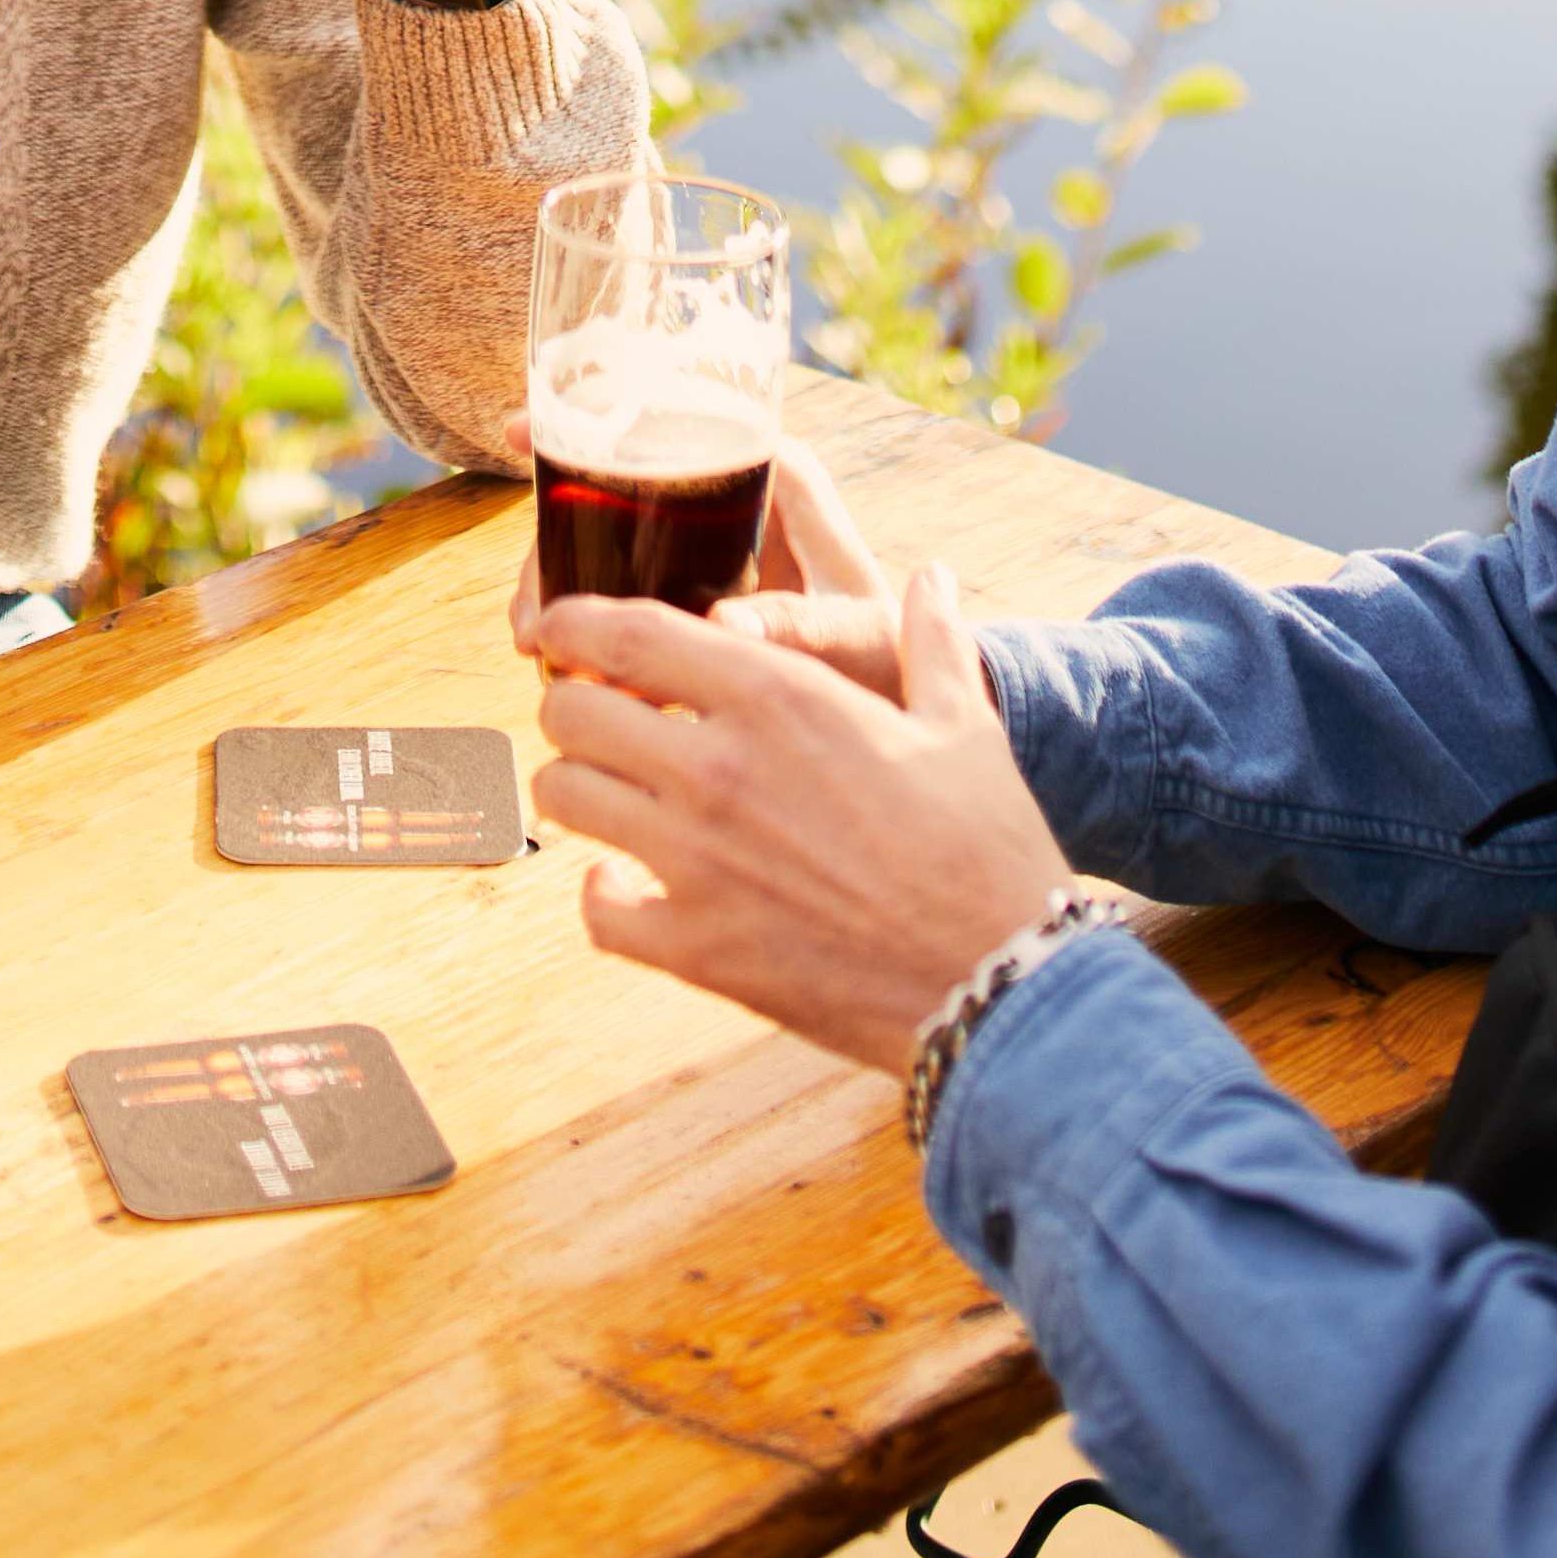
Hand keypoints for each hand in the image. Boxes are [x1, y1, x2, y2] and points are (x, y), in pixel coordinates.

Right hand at [506, 443, 900, 686]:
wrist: (895, 699)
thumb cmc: (885, 657)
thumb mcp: (848, 638)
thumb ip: (796, 627)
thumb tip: (723, 630)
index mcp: (779, 474)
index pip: (678, 414)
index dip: (594, 411)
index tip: (526, 430)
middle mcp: (736, 488)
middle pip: (623, 474)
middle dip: (557, 523)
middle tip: (528, 598)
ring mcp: (706, 534)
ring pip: (609, 527)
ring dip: (559, 574)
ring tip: (532, 638)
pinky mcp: (689, 580)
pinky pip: (619, 574)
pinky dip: (579, 606)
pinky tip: (550, 650)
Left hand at [531, 561, 1076, 1076]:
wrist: (997, 981)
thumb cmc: (984, 845)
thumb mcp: (964, 723)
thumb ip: (933, 640)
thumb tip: (937, 576)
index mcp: (776, 696)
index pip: (625, 632)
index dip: (573, 622)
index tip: (558, 626)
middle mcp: (718, 768)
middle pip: (571, 710)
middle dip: (571, 703)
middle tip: (600, 717)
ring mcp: (698, 863)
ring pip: (566, 798)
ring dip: (580, 787)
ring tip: (615, 792)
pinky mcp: (698, 948)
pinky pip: (598, 911)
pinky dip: (602, 896)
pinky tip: (629, 887)